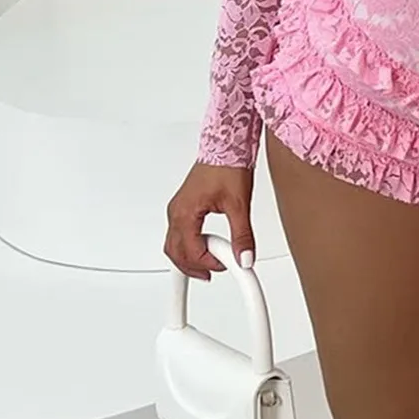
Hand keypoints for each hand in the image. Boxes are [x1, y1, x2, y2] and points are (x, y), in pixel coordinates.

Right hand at [165, 162, 255, 279]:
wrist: (226, 146)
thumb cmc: (227, 166)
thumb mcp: (239, 204)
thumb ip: (242, 235)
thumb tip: (244, 257)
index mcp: (186, 213)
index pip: (191, 251)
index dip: (209, 263)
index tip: (227, 265)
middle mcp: (177, 212)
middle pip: (175, 252)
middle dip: (193, 267)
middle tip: (213, 273)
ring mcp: (178, 209)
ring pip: (174, 245)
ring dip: (189, 258)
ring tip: (210, 264)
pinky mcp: (183, 206)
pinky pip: (178, 233)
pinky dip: (188, 245)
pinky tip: (204, 247)